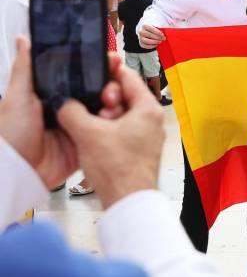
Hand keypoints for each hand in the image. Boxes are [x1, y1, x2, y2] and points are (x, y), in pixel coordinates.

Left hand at [0, 38, 125, 188]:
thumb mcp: (17, 95)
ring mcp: (79, 125)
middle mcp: (68, 107)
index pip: (82, 73)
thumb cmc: (10, 134)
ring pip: (106, 108)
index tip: (110, 58)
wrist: (17, 171)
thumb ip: (26, 67)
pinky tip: (110, 119)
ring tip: (111, 102)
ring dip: (114, 103)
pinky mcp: (86, 143)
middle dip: (111, 84)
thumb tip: (24, 38)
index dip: (97, 65)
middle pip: (99, 89)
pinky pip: (105, 131)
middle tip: (114, 83)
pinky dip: (112, 125)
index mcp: (53, 92)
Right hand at [57, 59, 164, 208]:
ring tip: (94, 131)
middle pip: (123, 96)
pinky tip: (95, 142)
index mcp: (148, 108)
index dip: (107, 74)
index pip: (128, 76)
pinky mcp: (139, 150)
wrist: (128, 202)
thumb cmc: (119, 171)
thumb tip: (65, 103)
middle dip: (104, 102)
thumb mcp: (87, 133)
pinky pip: (121, 131)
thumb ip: (72, 111)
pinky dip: (107, 132)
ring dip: (103, 119)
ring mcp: (147, 135)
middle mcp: (152, 120)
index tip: (93, 75)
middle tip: (95, 112)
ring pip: (120, 114)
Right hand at [138, 23, 165, 48]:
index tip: (163, 35)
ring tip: (160, 42)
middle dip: (157, 37)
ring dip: (154, 42)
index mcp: (145, 25)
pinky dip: (151, 46)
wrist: (147, 30)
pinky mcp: (141, 43)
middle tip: (163, 39)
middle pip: (149, 35)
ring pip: (146, 41)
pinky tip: (156, 44)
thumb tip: (167, 31)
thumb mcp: (157, 25)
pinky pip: (145, 46)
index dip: (157, 32)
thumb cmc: (154, 28)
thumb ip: (161, 27)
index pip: (151, 29)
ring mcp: (140, 37)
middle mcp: (141, 31)